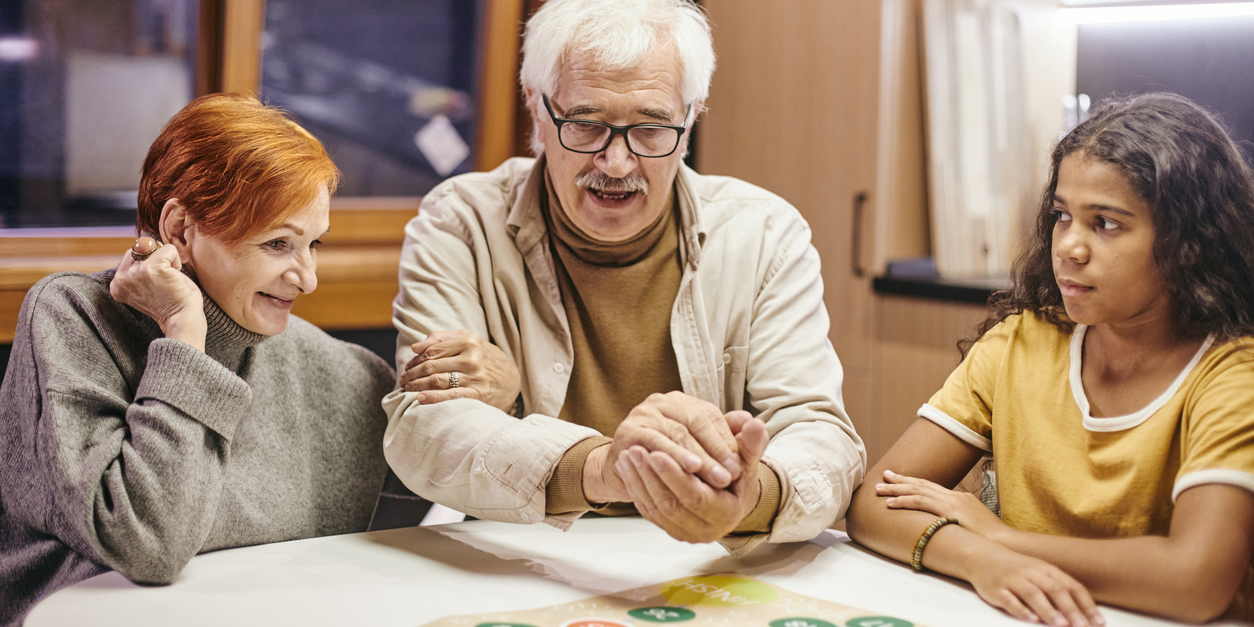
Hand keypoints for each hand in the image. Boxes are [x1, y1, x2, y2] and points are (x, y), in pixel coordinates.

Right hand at [110, 238, 205, 350]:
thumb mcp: (145, 284)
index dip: (150, 264)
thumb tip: (144, 242)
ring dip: (167, 260)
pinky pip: (169, 249)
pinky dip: (177, 261)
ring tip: (169, 280)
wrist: (182, 320)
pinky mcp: (152, 268)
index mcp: (117, 284)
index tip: (156, 286)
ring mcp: (135, 273)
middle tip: (165, 282)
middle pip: (140, 247)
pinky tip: (176, 278)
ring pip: (154, 246)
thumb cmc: (171, 303)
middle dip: (157, 259)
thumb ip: (138, 268)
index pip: (131, 255)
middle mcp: (121, 278)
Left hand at [399, 330, 520, 412]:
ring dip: (417, 385)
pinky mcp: (479, 394)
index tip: (406, 367)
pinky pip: (451, 396)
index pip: (432, 350)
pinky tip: (420, 399)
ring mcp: (476, 376)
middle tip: (403, 380)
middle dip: (412, 374)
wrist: (512, 378)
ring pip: (437, 380)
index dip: (415, 360)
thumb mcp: (468, 340)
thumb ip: (441, 338)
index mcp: (468, 340)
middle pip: (432, 365)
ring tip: (407, 389)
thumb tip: (416, 347)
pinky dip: (433, 398)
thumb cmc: (484, 358)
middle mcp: (472, 357)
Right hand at [604, 392, 742, 495]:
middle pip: (694, 423)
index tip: (740, 466)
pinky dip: (670, 458)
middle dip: (715, 452)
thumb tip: (752, 421)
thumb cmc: (668, 459)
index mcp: (683, 402)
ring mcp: (643, 414)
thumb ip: (726, 436)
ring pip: (675, 434)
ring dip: (696, 457)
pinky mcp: (628, 431)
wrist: (626, 472)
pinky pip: (652, 444)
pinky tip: (683, 472)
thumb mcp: (701, 449)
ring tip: (713, 477)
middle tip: (730, 476)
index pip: (710, 416)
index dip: (726, 441)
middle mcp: (662, 402)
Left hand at [615, 411, 767, 542]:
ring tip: (628, 453)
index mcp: (727, 514)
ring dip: (638, 480)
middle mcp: (705, 530)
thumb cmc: (738, 474)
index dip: (674, 475)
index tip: (656, 452)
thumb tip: (753, 422)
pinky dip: (635, 488)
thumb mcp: (748, 459)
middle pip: (671, 505)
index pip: (696, 497)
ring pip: (656, 509)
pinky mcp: (669, 529)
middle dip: (651, 476)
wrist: (731, 496)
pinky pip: (647, 510)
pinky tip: (627, 466)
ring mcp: (685, 532)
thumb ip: (751, 442)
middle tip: (635, 450)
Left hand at [876, 469, 1007, 540]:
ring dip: (896, 489)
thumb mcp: (972, 527)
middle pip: (922, 484)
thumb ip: (958, 522)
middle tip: (884, 476)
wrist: (1004, 542)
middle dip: (901, 480)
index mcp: (960, 498)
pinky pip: (920, 502)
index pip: (932, 487)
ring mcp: (951, 501)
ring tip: (879, 489)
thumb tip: (945, 526)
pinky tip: (890, 503)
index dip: (914, 483)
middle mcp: (954, 496)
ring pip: (917, 491)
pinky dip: (903, 501)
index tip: (900, 480)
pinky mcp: (949, 510)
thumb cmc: (990, 540)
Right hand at [965, 543, 1104, 626]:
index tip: (1098, 622)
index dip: (1086, 604)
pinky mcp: (997, 590)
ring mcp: (1013, 580)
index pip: (1072, 586)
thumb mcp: (1039, 573)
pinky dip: (1021, 610)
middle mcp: (1032, 573)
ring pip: (1034, 595)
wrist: (981, 556)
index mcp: (1046, 569)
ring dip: (1049, 610)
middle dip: (1071, 610)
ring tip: (1061, 625)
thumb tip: (1081, 613)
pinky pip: (1010, 600)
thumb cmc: (1016, 568)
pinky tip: (1032, 619)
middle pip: (1055, 590)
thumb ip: (1058, 589)